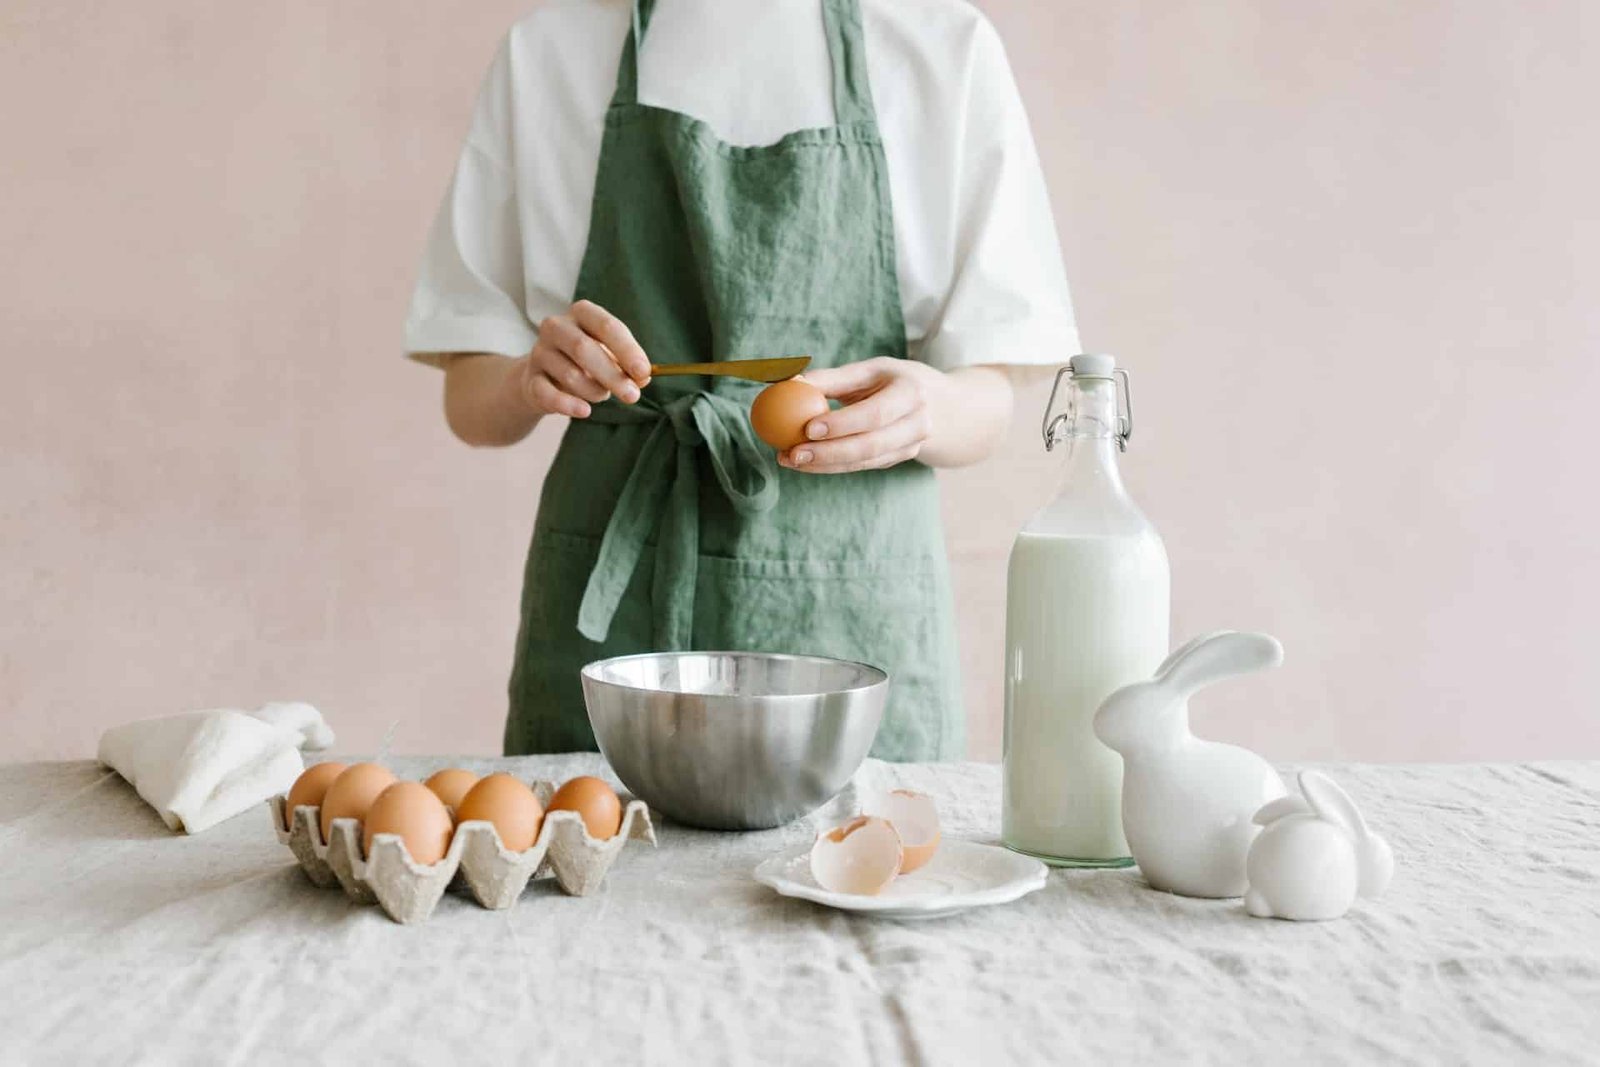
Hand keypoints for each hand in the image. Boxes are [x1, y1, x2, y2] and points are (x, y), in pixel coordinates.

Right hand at [509, 300, 650, 418]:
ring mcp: (539, 352)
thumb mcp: (610, 357)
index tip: (644, 372)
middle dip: (613, 375)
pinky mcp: (530, 379)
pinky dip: (568, 404)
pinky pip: (547, 393)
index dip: (627, 350)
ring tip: (603, 395)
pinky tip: (584, 411)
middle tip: (632, 395)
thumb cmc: (586, 362)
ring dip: (594, 391)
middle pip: (584, 348)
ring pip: (571, 374)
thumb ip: (628, 366)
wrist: (544, 379)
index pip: (606, 326)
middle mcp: (556, 326)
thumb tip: (643, 377)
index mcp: (582, 313)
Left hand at [779, 357, 941, 473]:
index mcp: (910, 392)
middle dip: (828, 452)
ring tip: (788, 459)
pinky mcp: (900, 459)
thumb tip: (789, 381)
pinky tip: (805, 463)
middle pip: (871, 444)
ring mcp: (912, 445)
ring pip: (864, 461)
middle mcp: (917, 422)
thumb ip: (833, 378)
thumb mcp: (871, 371)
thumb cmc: (893, 381)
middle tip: (792, 454)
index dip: (842, 423)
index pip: (875, 413)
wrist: (943, 406)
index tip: (808, 428)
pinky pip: (863, 466)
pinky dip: (832, 466)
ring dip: (824, 464)